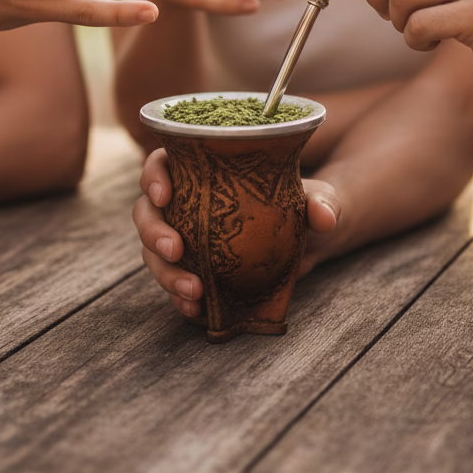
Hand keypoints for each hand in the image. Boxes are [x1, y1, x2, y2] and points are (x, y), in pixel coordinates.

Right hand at [133, 149, 340, 317]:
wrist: (309, 238)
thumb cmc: (304, 203)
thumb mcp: (317, 197)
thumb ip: (322, 201)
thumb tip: (325, 216)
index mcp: (200, 169)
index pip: (162, 164)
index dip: (154, 177)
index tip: (164, 194)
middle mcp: (184, 202)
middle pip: (147, 211)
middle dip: (153, 232)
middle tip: (175, 250)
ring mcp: (184, 236)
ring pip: (155, 252)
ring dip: (166, 273)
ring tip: (193, 291)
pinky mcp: (193, 268)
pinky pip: (174, 281)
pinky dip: (178, 296)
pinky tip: (194, 308)